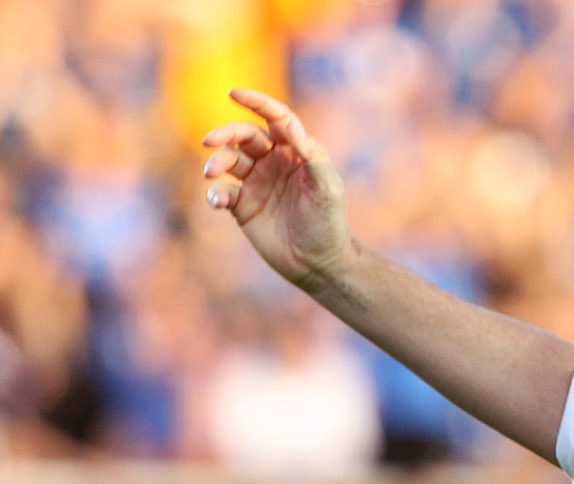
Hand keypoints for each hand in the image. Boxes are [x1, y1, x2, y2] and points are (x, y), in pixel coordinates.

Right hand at [201, 88, 352, 291]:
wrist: (319, 263)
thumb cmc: (329, 223)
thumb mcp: (327, 188)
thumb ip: (311, 155)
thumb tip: (291, 126)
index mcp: (295, 152)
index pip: (276, 119)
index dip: (257, 102)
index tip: (234, 93)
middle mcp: (273, 162)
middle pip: (244, 136)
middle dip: (225, 134)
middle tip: (208, 141)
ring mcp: (256, 183)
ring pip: (228, 160)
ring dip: (216, 162)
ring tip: (211, 173)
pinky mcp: (242, 206)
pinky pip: (221, 192)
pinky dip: (214, 193)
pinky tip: (218, 201)